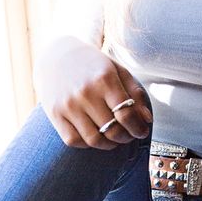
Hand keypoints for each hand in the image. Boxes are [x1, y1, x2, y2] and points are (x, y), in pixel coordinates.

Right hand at [34, 35, 152, 150]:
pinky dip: (87, 144)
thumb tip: (146, 120)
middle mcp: (85, 92)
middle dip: (126, 137)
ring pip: (94, 140)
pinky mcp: (54, 114)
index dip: (138, 128)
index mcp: (104, 79)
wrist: (57, 56)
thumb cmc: (94, 65)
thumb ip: (136, 94)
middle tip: (129, 135)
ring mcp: (68, 105)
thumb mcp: (118, 71)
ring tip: (113, 137)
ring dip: (108, 144)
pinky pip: (73, 140)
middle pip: (112, 130)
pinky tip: (93, 134)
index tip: (142, 131)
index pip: (126, 115)